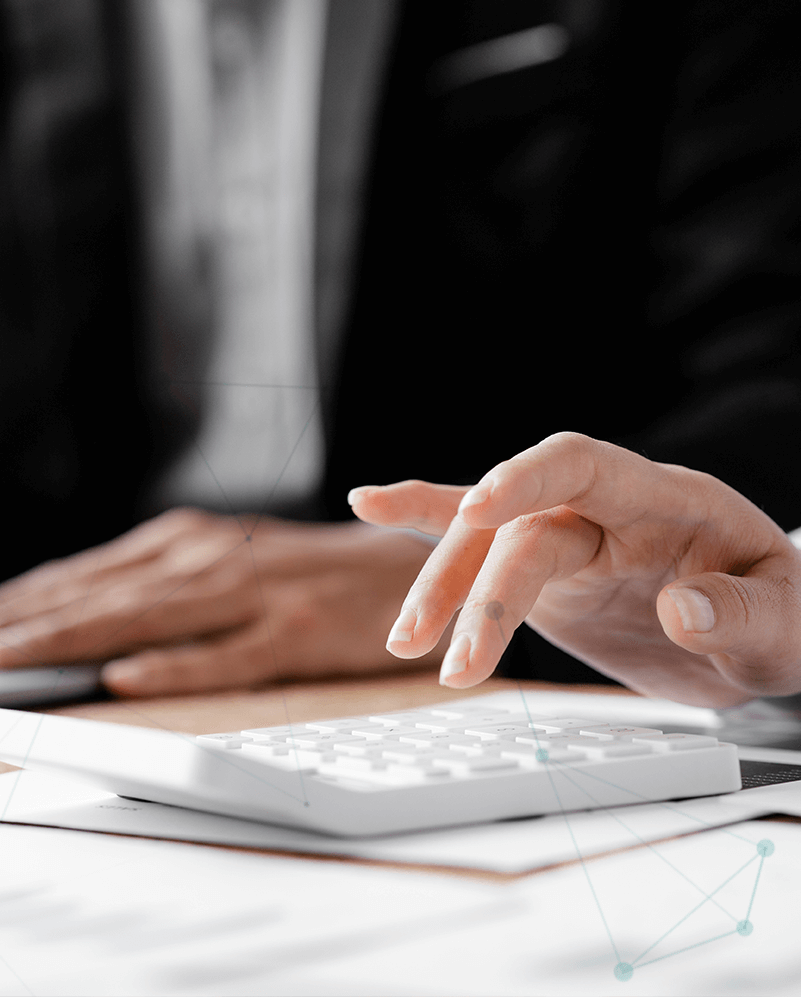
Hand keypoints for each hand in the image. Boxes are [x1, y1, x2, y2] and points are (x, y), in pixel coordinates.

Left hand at [0, 507, 444, 695]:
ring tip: (2, 659)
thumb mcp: (220, 568)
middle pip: (96, 596)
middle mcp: (206, 560)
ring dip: (67, 638)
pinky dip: (175, 666)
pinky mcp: (297, 632)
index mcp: (183, 545)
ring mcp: (251, 594)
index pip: (80, 579)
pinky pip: (228, 655)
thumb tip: (77, 634)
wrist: (408, 566)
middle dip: (15, 623)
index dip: (12, 604)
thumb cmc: (302, 575)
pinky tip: (125, 679)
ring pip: (143, 618)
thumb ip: (155, 591)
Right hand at [348, 432, 800, 707]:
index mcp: (664, 499)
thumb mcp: (793, 626)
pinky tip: (369, 504)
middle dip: (479, 591)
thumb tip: (682, 608)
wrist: (758, 633)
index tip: (476, 512)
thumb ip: (747, 614)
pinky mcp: (543, 571)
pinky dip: (423, 521)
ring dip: (440, 589)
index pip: (582, 464)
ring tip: (405, 643)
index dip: (524, 478)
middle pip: (519, 528)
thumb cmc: (785, 616)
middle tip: (456, 665)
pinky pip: (477, 543)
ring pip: (482, 544)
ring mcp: (567, 537)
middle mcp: (603, 509)